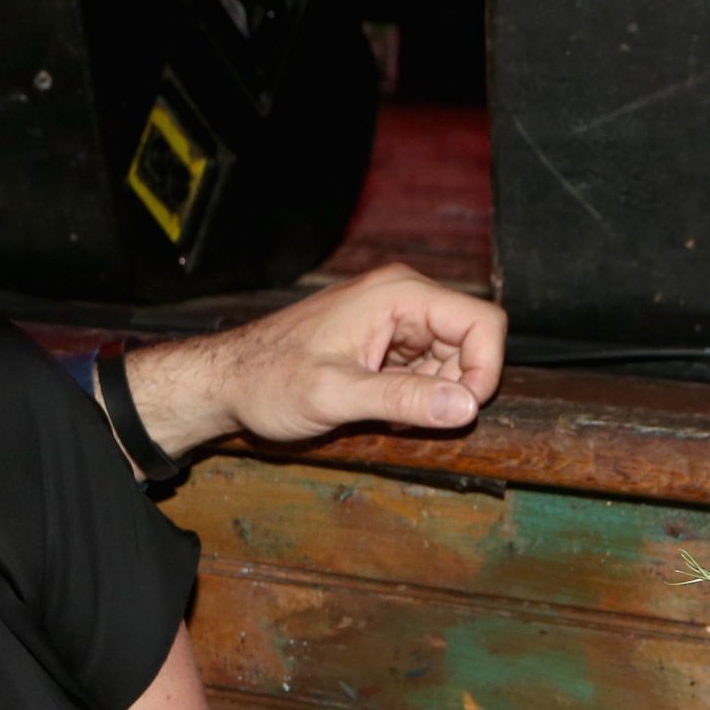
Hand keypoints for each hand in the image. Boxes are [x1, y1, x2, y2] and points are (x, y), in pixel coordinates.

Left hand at [116, 265, 506, 459]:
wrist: (224, 382)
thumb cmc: (266, 380)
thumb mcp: (334, 394)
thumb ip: (401, 399)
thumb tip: (465, 407)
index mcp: (397, 294)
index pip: (483, 323)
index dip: (484, 370)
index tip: (460, 411)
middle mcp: (401, 298)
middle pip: (470, 343)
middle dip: (451, 386)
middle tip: (406, 415)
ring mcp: (392, 321)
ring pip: (448, 361)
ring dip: (428, 395)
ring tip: (380, 412)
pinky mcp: (381, 343)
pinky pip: (422, 370)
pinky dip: (410, 395)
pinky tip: (373, 408)